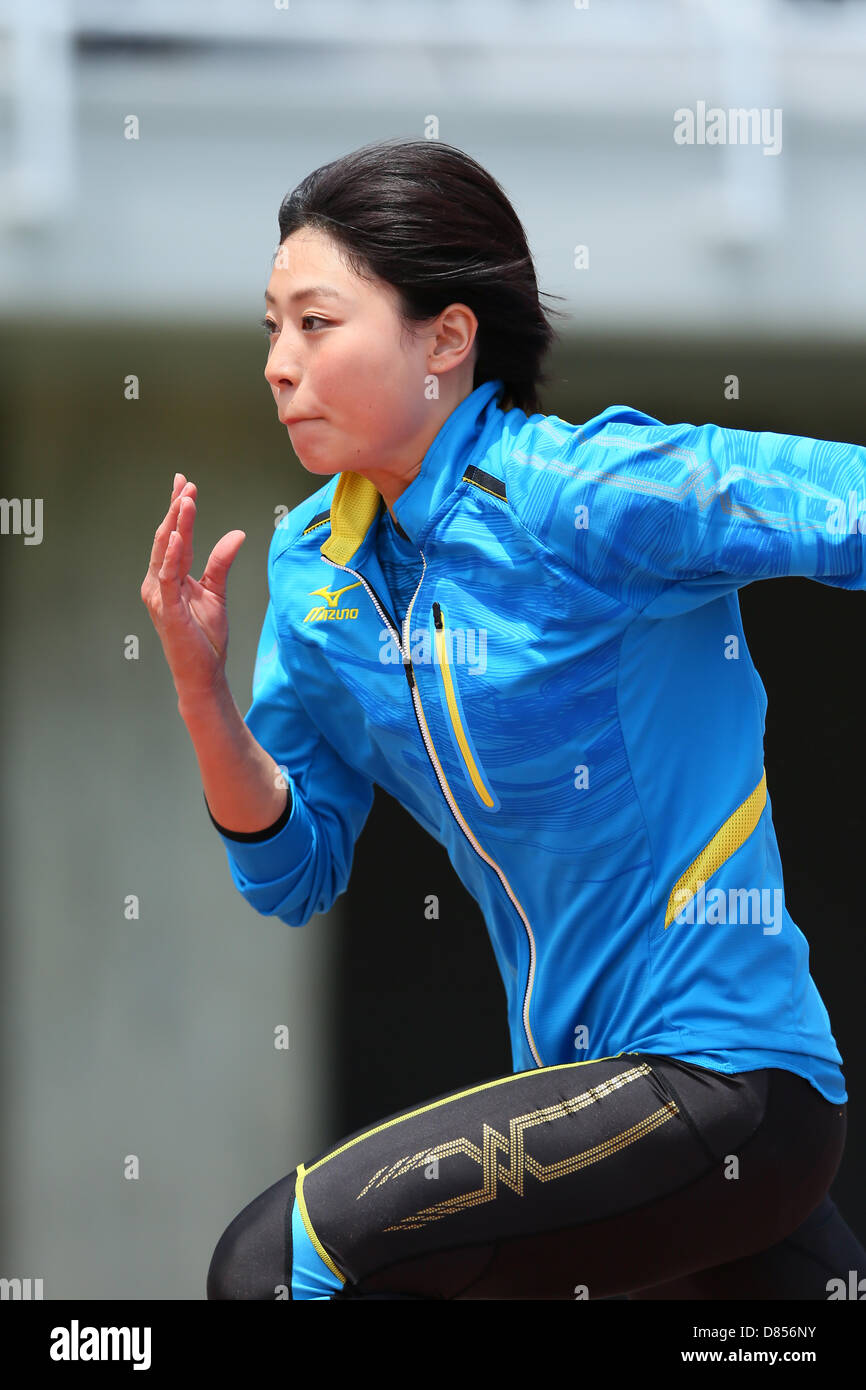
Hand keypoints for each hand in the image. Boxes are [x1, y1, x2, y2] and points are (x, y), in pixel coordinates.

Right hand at [141, 473, 245, 701]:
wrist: (203, 672)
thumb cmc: (205, 636)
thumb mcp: (217, 592)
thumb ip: (221, 562)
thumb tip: (236, 533)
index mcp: (170, 577)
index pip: (174, 537)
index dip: (179, 510)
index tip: (185, 483)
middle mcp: (158, 582)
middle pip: (165, 538)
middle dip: (175, 510)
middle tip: (185, 484)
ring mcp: (159, 595)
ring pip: (165, 552)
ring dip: (175, 525)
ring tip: (185, 500)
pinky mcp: (166, 609)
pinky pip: (167, 577)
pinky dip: (170, 556)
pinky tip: (175, 536)